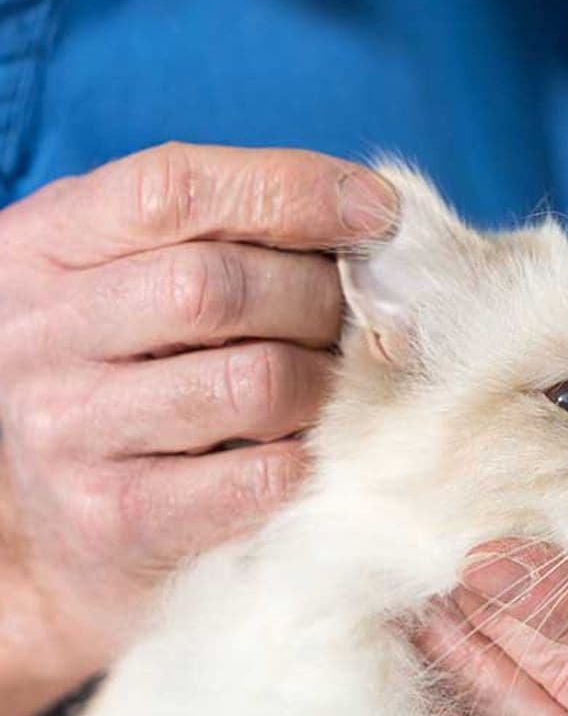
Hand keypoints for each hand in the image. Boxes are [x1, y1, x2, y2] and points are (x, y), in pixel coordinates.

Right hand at [0, 142, 396, 715]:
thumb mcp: (123, 284)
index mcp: (41, 248)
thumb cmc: (112, 381)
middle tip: (355, 322)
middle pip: (220, 286)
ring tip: (329, 388)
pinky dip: (306, 458)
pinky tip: (303, 450)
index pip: (175, 189)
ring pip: (255, 381)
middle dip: (320, 298)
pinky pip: (258, 476)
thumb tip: (366, 220)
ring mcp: (70, 431)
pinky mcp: (116, 517)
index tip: (378, 210)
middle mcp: (41, 334)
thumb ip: (213, 239)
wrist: (42, 527)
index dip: (293, 189)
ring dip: (323, 383)